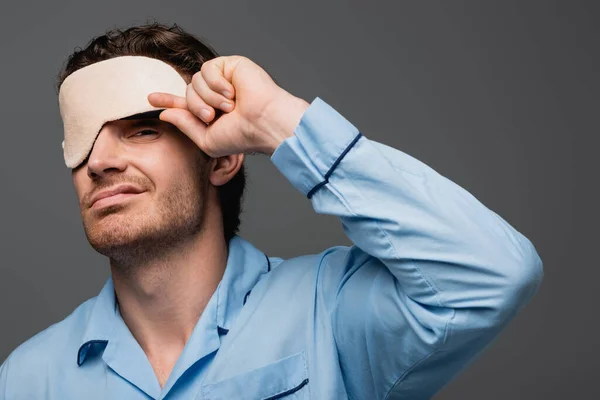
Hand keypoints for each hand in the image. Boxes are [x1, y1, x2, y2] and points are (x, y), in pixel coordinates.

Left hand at [148, 55, 308, 157]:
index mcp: (213, 111)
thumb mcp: (208, 140)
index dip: (168, 101)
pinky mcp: (231, 65)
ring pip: (196, 80)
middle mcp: (218, 94)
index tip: (151, 99)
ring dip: (208, 97)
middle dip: (196, 106)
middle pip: (188, 92)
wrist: (263, 123)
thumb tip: (165, 114)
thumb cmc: (243, 136)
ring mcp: (225, 79)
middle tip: (212, 117)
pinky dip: (217, 84)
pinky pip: (208, 69)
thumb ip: (185, 126)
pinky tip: (232, 92)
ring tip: (229, 107)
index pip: (185, 103)